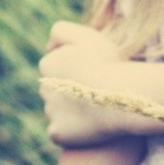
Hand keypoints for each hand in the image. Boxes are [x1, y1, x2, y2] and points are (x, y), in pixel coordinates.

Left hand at [39, 21, 157, 146]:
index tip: (95, 73)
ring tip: (97, 110)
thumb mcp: (86, 36)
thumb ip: (61, 31)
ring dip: (73, 112)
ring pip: (59, 112)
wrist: (119, 95)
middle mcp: (44, 89)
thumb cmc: (108, 63)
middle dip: (71, 91)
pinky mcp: (57, 133)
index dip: (77, 70)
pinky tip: (90, 127)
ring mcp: (50, 112)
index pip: (58, 68)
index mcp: (48, 64)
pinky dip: (72, 131)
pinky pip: (61, 133)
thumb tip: (48, 47)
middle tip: (97, 93)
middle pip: (57, 91)